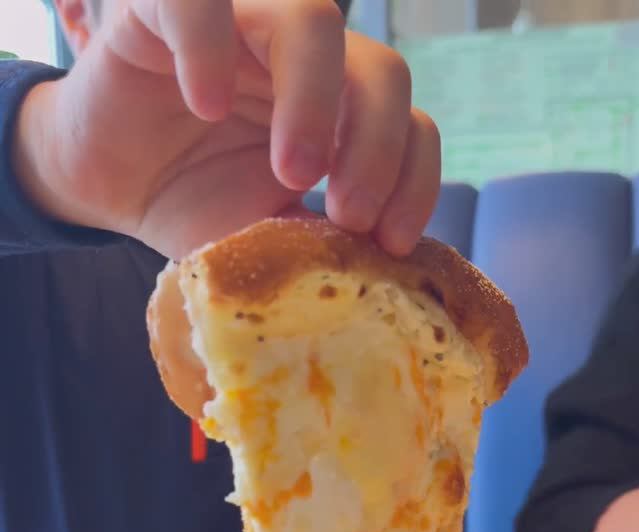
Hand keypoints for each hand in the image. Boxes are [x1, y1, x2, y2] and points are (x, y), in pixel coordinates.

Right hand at [13, 0, 439, 258]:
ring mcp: (243, 25)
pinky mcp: (167, 8)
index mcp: (338, 113)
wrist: (107, 187)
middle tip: (348, 216)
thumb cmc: (192, 207)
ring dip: (313, 101)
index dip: (414, 179)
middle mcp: (303, 62)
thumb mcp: (262, 240)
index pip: (410, 124)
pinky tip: (206, 105)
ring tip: (290, 173)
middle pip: (381, 70)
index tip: (393, 243)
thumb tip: (374, 279)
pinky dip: (210, 46)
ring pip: (311, 19)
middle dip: (377, 148)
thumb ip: (315, 245)